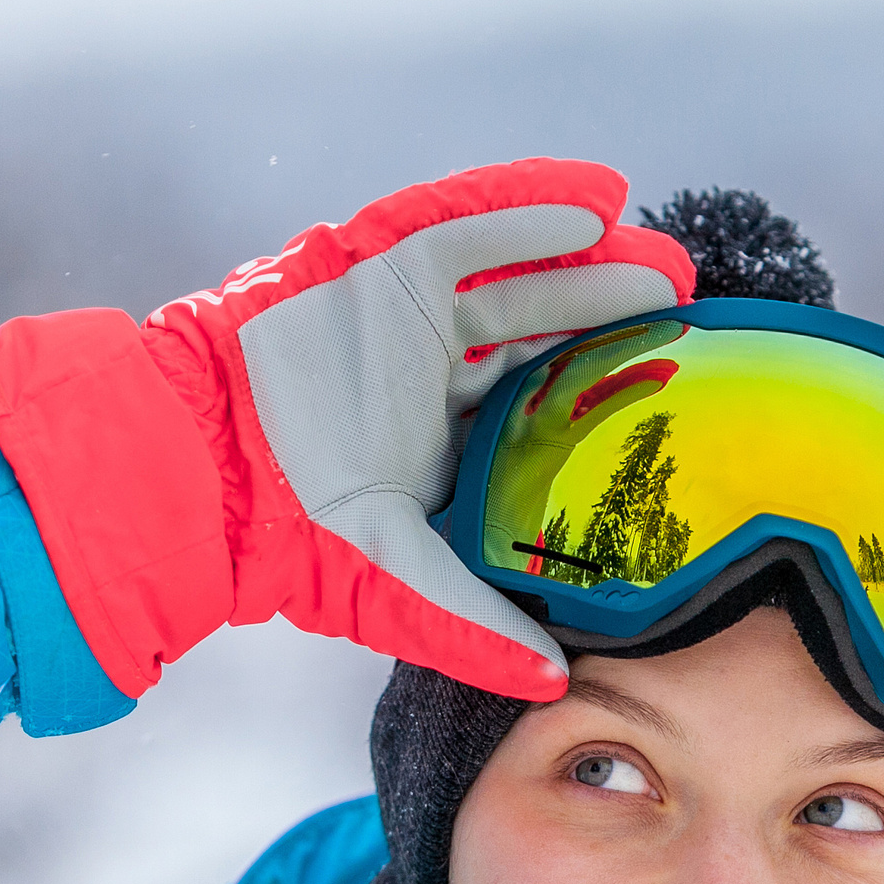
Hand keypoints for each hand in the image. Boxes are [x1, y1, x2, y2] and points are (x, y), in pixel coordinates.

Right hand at [0, 159, 693, 700]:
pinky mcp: (363, 263)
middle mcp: (423, 367)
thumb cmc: (283, 542)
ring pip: (509, 270)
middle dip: (607, 312)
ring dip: (582, 255)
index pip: (539, 402)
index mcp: (438, 437)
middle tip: (684, 303)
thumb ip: (476, 627)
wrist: (198, 484)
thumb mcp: (397, 589)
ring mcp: (393, 310)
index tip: (676, 380)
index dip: (602, 387)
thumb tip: (559, 684)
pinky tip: (592, 198)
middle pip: (537, 326)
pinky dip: (520, 204)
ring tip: (655, 248)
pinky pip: (455, 221)